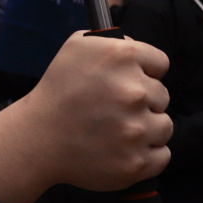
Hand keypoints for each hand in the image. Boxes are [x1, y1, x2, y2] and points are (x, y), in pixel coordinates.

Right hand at [0, 32, 172, 202]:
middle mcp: (134, 91)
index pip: (161, 64)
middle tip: (115, 108)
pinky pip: (162, 155)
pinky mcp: (136, 162)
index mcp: (123, 57)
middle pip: (162, 96)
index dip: (145, 72)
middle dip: (143, 101)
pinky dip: (148, 155)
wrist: (38, 138)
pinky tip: (125, 149)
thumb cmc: (58, 90)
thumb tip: (140, 51)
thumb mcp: (78, 45)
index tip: (129, 81)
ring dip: (147, 128)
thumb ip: (115, 40)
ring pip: (164, 126)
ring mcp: (137, 129)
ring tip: (119, 130)